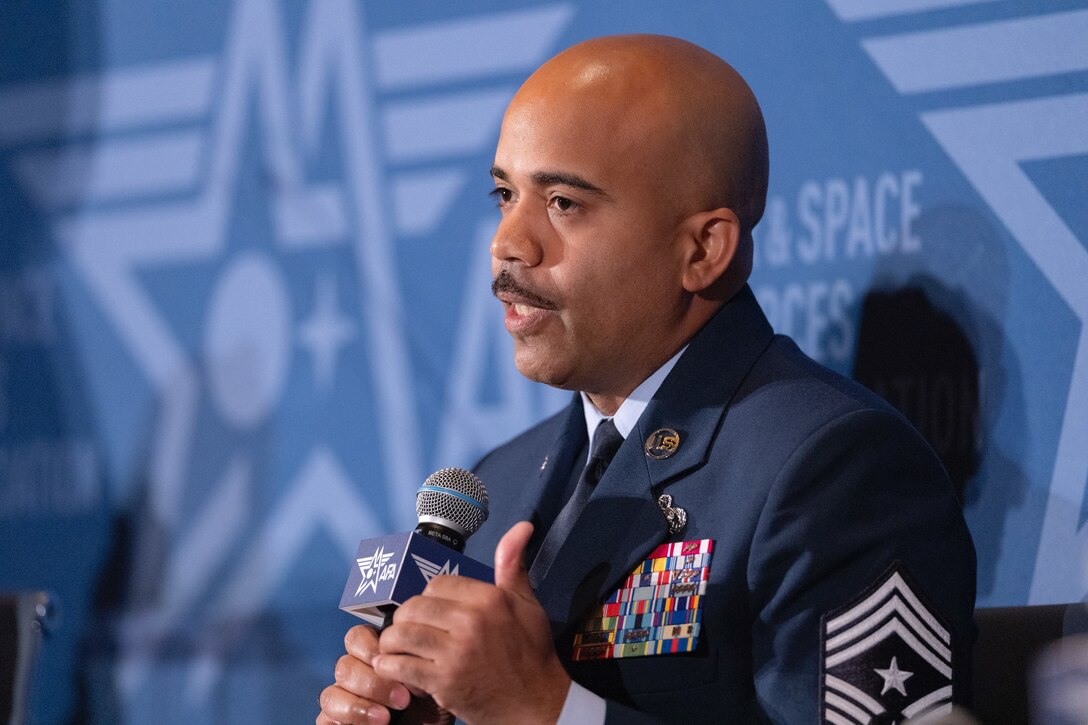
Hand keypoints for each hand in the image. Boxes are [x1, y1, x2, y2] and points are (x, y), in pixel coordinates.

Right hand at [316, 624, 450, 724]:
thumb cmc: (429, 705)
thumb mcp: (428, 681)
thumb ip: (413, 664)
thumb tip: (405, 657)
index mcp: (373, 654)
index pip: (356, 637)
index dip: (369, 646)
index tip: (394, 660)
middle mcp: (353, 673)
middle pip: (344, 666)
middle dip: (374, 682)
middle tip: (402, 698)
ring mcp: (341, 698)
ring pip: (331, 693)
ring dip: (359, 706)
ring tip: (386, 717)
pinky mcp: (334, 721)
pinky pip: (325, 717)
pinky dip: (349, 719)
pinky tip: (373, 724)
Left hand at [373, 521, 570, 724]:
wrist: (537, 704)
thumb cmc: (531, 654)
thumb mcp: (527, 604)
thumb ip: (513, 565)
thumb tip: (522, 526)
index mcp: (490, 599)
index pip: (437, 584)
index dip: (430, 597)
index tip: (434, 613)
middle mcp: (472, 622)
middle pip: (414, 607)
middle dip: (406, 619)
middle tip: (410, 631)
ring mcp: (456, 653)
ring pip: (401, 634)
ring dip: (393, 643)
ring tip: (398, 649)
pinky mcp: (444, 682)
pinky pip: (400, 665)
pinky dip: (391, 667)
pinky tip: (397, 668)